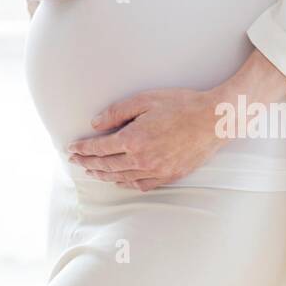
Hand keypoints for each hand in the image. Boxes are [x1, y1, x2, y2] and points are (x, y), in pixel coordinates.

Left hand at [64, 87, 226, 190]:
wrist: (213, 120)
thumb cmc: (180, 105)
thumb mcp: (144, 100)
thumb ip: (117, 113)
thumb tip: (95, 123)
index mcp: (133, 139)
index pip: (99, 148)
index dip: (83, 149)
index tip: (71, 149)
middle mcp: (142, 159)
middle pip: (106, 166)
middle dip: (87, 164)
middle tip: (75, 162)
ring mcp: (156, 170)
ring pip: (122, 178)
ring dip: (103, 175)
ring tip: (92, 172)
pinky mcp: (169, 176)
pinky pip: (141, 185)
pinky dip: (126, 184)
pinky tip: (120, 181)